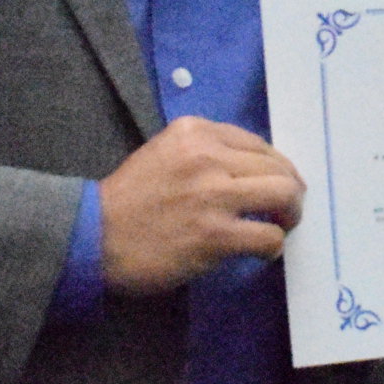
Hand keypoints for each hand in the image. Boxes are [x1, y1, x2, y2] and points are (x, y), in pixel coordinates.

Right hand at [98, 117, 304, 294]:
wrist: (93, 237)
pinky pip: (269, 236)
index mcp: (194, 131)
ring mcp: (213, 195)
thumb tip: (256, 167)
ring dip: (291, 213)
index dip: (274, 166)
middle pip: (278, 167)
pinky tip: (261, 251)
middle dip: (290, 189)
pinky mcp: (215, 234)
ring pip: (284, 194)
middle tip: (285, 209)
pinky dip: (272, 246)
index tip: (273, 183)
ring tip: (281, 226)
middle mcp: (207, 156)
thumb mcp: (164, 153)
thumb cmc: (128, 200)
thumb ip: (206, 151)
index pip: (258, 143)